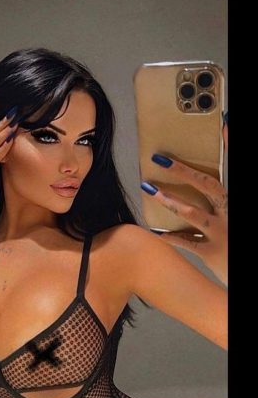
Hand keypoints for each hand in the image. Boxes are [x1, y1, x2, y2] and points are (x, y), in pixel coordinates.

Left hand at [141, 117, 227, 285]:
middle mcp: (231, 213)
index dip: (228, 145)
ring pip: (192, 213)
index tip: (223, 123)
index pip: (230, 169)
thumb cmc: (236, 242)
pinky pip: (186, 242)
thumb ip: (220, 203)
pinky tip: (154, 231)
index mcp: (235, 202)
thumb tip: (199, 189)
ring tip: (149, 189)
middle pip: (207, 185)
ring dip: (168, 200)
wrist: (248, 275)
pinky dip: (169, 236)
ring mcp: (222, 233)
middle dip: (183, 171)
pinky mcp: (212, 253)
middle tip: (160, 159)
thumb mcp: (232, 217)